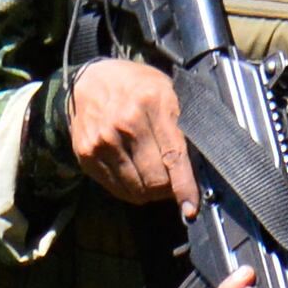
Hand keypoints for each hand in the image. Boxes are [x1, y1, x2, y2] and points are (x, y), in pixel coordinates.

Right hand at [66, 62, 191, 208]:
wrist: (88, 80)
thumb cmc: (135, 86)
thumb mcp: (167, 90)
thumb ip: (183, 122)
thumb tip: (201, 164)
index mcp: (153, 103)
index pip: (174, 156)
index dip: (184, 186)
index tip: (190, 207)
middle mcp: (126, 124)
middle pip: (155, 179)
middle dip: (168, 188)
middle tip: (173, 183)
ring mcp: (103, 141)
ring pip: (136, 188)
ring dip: (150, 191)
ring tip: (154, 178)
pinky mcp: (86, 154)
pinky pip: (116, 188)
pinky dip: (131, 189)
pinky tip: (136, 177)